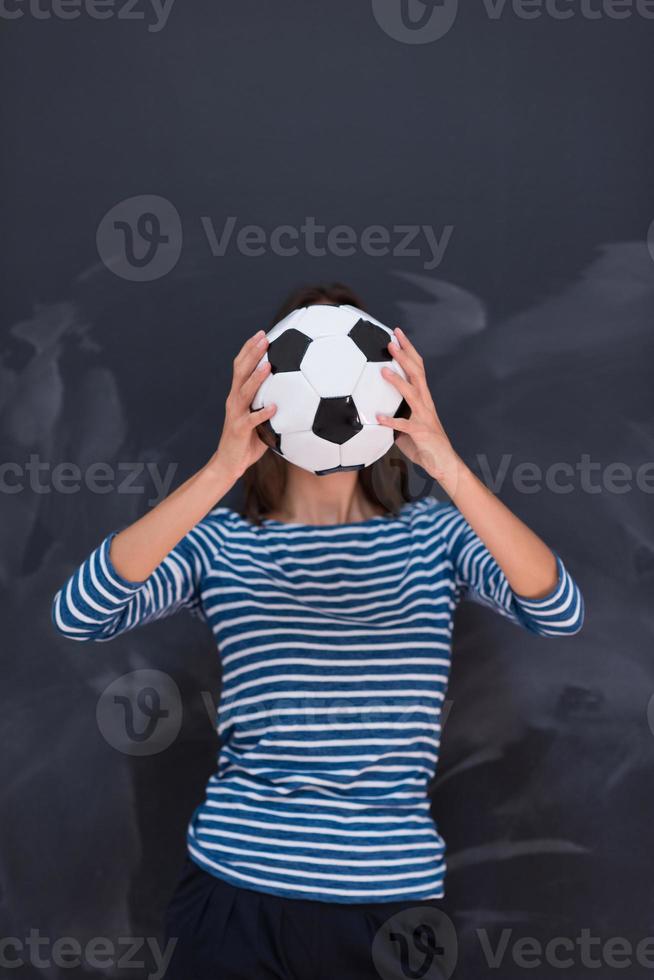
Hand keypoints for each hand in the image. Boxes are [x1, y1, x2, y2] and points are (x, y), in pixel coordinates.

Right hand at [207, 330, 275, 480]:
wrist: (229, 463)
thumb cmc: (248, 442)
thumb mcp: (262, 420)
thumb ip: (273, 406)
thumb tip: (299, 397)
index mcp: (238, 395)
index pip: (241, 366)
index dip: (249, 349)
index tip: (262, 333)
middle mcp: (234, 400)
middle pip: (240, 371)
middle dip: (252, 353)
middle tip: (264, 337)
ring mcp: (235, 414)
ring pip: (244, 391)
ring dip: (256, 378)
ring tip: (268, 365)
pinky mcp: (239, 430)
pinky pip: (252, 420)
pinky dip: (263, 413)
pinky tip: (274, 407)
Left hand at [377, 327, 460, 491]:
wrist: (443, 464)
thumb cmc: (423, 445)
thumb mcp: (405, 426)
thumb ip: (392, 415)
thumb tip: (371, 410)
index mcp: (423, 398)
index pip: (417, 367)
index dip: (408, 350)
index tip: (397, 333)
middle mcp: (426, 403)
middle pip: (417, 373)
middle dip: (404, 355)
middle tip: (390, 340)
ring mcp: (425, 417)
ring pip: (412, 394)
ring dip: (397, 382)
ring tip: (382, 371)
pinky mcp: (422, 433)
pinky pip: (405, 426)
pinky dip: (391, 422)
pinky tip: (378, 418)